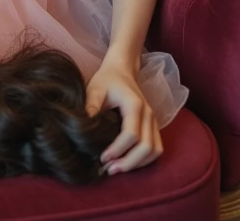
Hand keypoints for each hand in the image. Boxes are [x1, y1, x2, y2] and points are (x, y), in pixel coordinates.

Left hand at [85, 56, 162, 174]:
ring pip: (155, 151)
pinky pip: (156, 148)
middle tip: (109, 170)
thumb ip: (91, 107)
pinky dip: (145, 160)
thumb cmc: (107, 80)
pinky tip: (128, 162)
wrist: (121, 70)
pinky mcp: (153, 126)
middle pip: (146, 147)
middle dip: (129, 162)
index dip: (118, 150)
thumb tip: (84, 130)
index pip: (131, 134)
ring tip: (118, 168)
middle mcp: (148, 114)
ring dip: (138, 164)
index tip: (102, 158)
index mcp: (134, 105)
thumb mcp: (95, 89)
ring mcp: (153, 121)